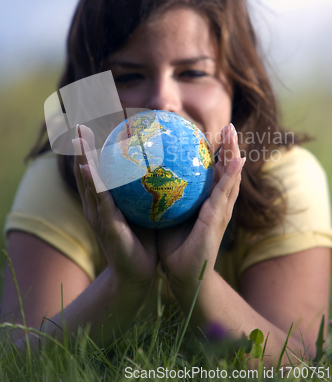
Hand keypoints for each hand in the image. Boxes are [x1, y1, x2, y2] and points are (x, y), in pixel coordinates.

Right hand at [72, 125, 157, 290]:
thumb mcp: (143, 210)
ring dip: (82, 159)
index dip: (91, 149)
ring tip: (78, 138)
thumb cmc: (142, 241)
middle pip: (85, 171)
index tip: (91, 127)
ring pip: (88, 182)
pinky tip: (88, 167)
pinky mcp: (107, 226)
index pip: (96, 170)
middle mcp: (96, 206)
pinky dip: (93, 183)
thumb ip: (145, 190)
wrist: (137, 274)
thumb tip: (164, 165)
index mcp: (104, 201)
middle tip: (79, 124)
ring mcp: (99, 216)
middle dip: (81, 148)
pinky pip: (101, 201)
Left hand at [157, 123, 244, 292]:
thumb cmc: (175, 248)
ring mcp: (220, 211)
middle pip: (228, 170)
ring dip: (234, 154)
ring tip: (233, 133)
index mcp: (208, 203)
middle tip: (229, 127)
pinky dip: (232, 175)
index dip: (217, 155)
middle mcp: (218, 204)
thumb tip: (148, 177)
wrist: (183, 276)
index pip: (215, 174)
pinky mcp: (217, 219)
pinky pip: (225, 192)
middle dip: (230, 148)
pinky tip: (237, 159)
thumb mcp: (169, 216)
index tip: (215, 135)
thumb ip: (166, 198)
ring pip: (231, 177)